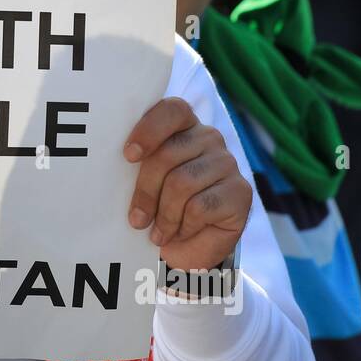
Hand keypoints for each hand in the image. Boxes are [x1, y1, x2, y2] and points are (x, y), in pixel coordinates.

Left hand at [123, 97, 250, 271]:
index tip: (129, 156)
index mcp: (182, 127)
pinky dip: (184, 226)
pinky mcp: (241, 191)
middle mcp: (208, 138)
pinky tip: (181, 233)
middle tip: (137, 220)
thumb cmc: (159, 209)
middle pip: (168, 155)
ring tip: (158, 232)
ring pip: (182, 183)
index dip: (149, 130)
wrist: (188, 248)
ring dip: (165, 215)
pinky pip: (201, 206)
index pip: (171, 111)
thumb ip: (137, 165)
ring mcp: (227, 163)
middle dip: (146, 191)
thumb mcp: (142, 183)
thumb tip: (118, 163)